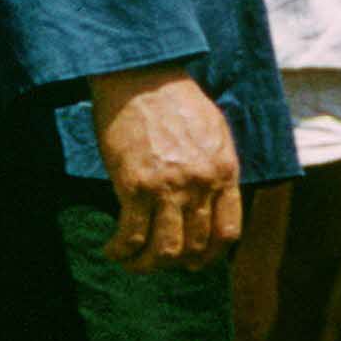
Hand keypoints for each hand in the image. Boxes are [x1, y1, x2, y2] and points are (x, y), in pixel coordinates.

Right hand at [91, 65, 243, 272]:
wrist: (140, 75)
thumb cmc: (173, 96)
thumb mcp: (212, 130)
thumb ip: (214, 166)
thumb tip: (208, 196)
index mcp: (224, 171)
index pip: (227, 231)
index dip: (211, 254)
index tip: (196, 259)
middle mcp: (201, 185)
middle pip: (195, 246)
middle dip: (176, 263)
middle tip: (158, 262)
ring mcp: (169, 187)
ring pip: (166, 249)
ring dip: (148, 265)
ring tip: (132, 263)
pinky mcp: (135, 185)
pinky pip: (132, 234)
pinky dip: (122, 250)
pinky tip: (112, 250)